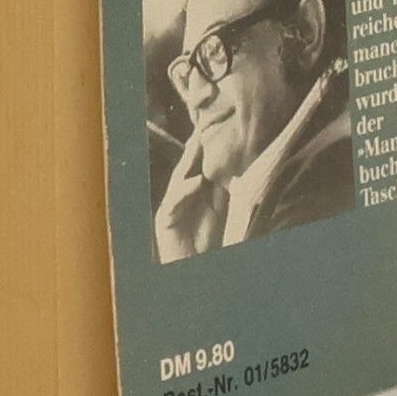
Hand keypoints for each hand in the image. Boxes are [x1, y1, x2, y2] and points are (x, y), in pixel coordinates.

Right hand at [154, 120, 224, 262]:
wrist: (193, 268)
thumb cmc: (206, 239)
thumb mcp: (219, 209)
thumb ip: (221, 189)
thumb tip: (233, 167)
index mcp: (192, 190)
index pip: (198, 164)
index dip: (205, 147)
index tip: (215, 128)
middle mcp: (179, 194)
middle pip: (187, 166)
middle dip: (194, 148)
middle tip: (203, 127)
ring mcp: (170, 205)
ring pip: (178, 178)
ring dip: (188, 163)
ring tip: (198, 145)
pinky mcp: (164, 219)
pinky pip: (174, 201)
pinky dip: (185, 190)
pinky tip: (196, 181)